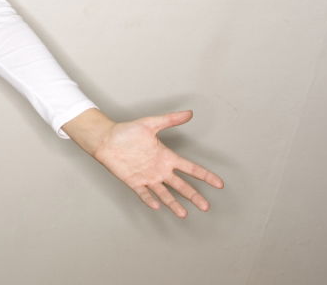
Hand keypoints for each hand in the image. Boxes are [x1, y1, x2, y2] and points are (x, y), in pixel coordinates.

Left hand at [89, 110, 223, 217]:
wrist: (106, 138)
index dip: (205, 176)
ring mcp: (147, 177)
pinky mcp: (133, 181)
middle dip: (194, 195)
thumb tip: (188, 113)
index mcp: (166, 157)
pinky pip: (144, 193)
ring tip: (183, 214)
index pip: (190, 168)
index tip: (219, 184)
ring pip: (164, 193)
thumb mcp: (150, 123)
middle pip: (181, 185)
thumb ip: (169, 120)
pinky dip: (150, 199)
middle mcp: (159, 169)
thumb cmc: (127, 131)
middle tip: (206, 207)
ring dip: (174, 204)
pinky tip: (157, 206)